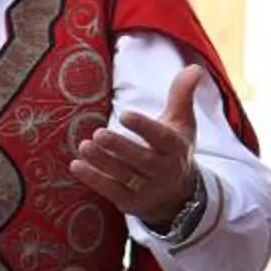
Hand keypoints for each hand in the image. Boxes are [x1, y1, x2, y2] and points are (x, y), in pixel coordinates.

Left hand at [70, 62, 203, 231]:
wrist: (178, 196)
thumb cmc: (174, 150)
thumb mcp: (182, 123)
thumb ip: (182, 95)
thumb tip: (195, 67)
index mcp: (175, 148)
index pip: (161, 138)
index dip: (144, 127)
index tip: (125, 114)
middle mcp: (162, 170)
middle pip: (140, 159)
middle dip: (119, 147)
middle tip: (98, 133)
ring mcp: (146, 189)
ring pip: (123, 176)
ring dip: (102, 162)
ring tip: (84, 145)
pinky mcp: (130, 202)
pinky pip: (111, 191)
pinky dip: (93, 179)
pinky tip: (76, 165)